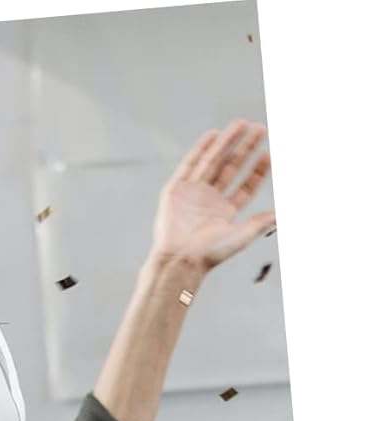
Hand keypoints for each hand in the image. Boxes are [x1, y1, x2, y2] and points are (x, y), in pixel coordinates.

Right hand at [151, 120, 274, 272]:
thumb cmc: (209, 254)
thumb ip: (261, 223)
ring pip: (213, 161)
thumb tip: (281, 215)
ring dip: (227, 142)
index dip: (257, 170)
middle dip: (245, 149)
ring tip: (241, 124)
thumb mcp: (242, 236)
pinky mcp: (176, 191)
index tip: (268, 154)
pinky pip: (189, 165)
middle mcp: (209, 201)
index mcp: (223, 212)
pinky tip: (213, 135)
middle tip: (260, 130)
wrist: (180, 259)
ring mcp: (192, 194)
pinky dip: (200, 150)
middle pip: (230, 168)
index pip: (245, 185)